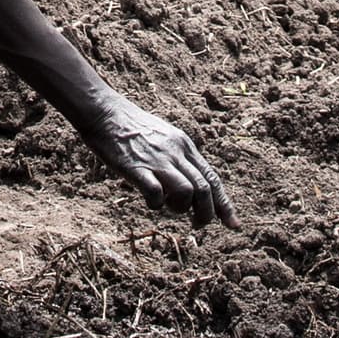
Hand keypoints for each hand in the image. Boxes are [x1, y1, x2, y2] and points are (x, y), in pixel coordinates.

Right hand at [80, 90, 231, 226]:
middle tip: (198, 225)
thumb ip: (179, 158)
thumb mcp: (165, 137)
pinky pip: (155, 193)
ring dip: (181, 208)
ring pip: (187, 192)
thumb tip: (188, 186)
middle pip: (204, 189)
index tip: (233, 225)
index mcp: (185, 146)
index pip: (213, 178)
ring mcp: (157, 159)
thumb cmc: (132, 128)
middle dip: (207, 213)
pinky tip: (149, 201)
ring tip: (169, 207)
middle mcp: (176, 152)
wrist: (105, 112)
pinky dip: (156, 204)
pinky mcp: (136, 167)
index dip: (224, 205)